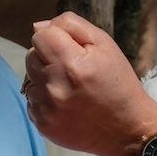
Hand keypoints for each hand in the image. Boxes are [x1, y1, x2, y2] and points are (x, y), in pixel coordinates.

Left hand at [25, 12, 156, 155]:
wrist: (127, 129)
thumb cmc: (118, 82)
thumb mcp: (105, 44)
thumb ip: (71, 26)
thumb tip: (38, 26)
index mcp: (72, 64)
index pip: (40, 36)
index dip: (55, 37)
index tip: (71, 48)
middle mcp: (55, 87)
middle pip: (31, 56)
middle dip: (48, 56)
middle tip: (72, 68)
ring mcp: (47, 109)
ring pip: (29, 78)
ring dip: (45, 78)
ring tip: (70, 87)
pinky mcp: (43, 125)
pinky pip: (32, 101)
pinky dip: (45, 99)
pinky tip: (66, 103)